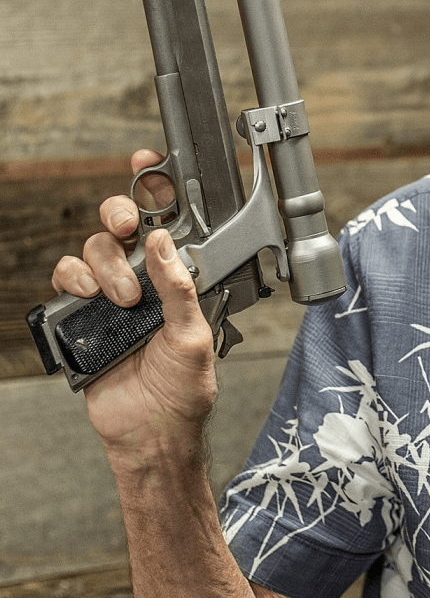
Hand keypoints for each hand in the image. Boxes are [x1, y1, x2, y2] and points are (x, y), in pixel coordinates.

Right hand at [50, 149, 217, 458]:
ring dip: (105, 263)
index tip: (149, 163)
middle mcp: (147, 281)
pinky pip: (67, 278)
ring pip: (94, 248)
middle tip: (128, 226)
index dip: (157, 190)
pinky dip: (75, 279)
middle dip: (122, 212)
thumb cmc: (184, 391)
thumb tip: (163, 241)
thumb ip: (180, 287)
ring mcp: (113, 296)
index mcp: (181, 280)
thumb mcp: (194, 335)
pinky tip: (92, 297)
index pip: (169, 225)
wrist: (150, 434)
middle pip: (123, 224)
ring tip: (124, 298)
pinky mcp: (83, 315)